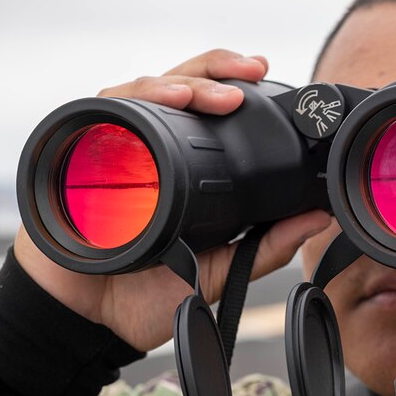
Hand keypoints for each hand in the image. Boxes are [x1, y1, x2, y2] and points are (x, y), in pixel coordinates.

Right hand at [13, 49, 330, 351]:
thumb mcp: (219, 271)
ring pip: (143, 91)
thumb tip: (319, 216)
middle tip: (250, 72)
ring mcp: (111, 149)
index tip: (263, 69)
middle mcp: (146, 147)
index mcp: (181, 163)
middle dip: (215, 69)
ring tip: (216, 96)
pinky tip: (162, 103)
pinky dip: (133, 103)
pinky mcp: (76, 159)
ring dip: (182, 84)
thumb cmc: (148, 296)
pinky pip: (101, 116)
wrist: (91, 326)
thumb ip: (267, 245)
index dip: (232, 79)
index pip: (205, 106)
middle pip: (178, 84)